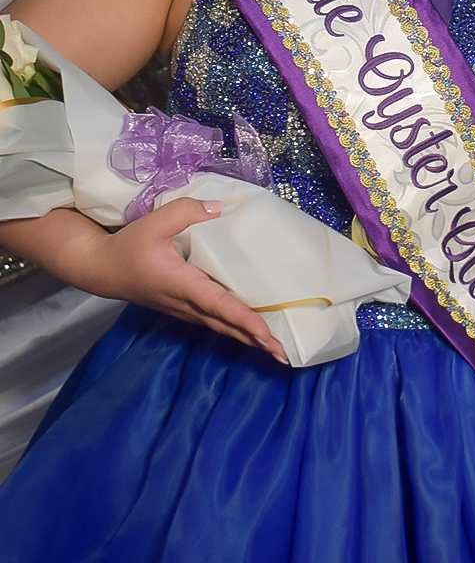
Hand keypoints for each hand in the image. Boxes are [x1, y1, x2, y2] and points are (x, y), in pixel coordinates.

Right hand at [87, 198, 288, 363]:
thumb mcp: (153, 223)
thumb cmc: (128, 247)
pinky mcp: (183, 309)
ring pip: (221, 327)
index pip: (218, 305)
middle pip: (226, 325)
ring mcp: (184, 310)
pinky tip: (250, 333)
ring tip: (276, 350)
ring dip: (248, 339)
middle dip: (254, 341)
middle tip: (284, 354)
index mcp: (182, 284)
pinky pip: (214, 323)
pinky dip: (234, 330)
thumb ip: (185, 212)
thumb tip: (219, 209)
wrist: (102, 269)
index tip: (265, 334)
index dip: (242, 319)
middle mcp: (186, 303)